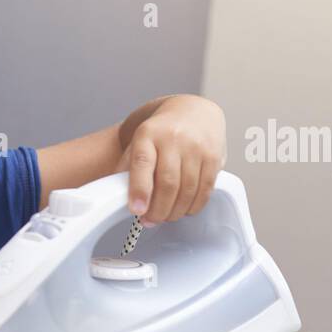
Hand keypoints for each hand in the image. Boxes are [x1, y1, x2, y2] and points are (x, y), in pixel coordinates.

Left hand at [115, 94, 226, 224]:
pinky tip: (184, 209)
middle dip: (158, 209)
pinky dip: (193, 206)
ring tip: (165, 217)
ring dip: (174, 211)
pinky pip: (205, 189)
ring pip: (187, 189)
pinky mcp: (214, 156)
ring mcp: (196, 147)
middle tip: (150, 220)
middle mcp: (174, 138)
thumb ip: (128, 167)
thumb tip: (117, 197)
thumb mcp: (138, 141)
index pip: (143, 163)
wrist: (192, 110)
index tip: (137, 210)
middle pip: (168, 182)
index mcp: (149, 133)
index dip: (139, 189)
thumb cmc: (160, 132)